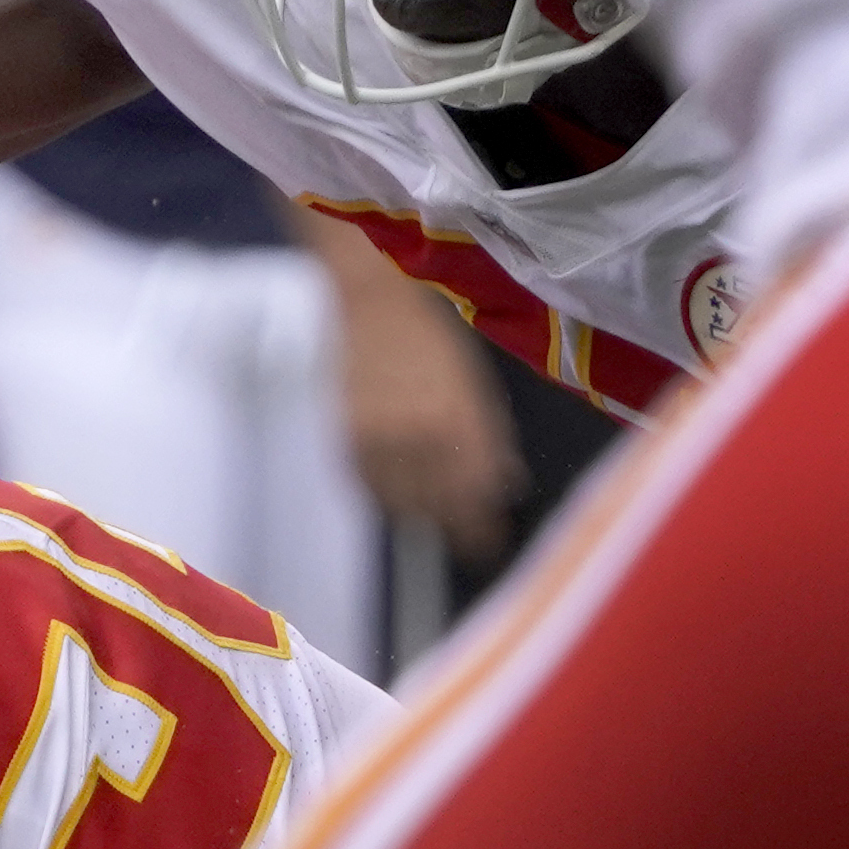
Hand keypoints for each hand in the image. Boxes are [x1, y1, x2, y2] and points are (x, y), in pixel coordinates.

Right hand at [339, 279, 523, 565]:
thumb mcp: (470, 380)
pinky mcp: (343, 443)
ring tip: (424, 493)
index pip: (473, 494)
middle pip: (437, 506)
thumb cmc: (423, 335)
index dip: (480, 528)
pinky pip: (369, 487)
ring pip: (401, 503)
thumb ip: (490, 435)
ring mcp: (378, 443)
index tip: (486, 544)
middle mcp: (418, 438)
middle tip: (457, 521)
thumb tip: (505, 483)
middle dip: (449, 515)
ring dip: (417, 506)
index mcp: (458, 421)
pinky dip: (384, 489)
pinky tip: (392, 475)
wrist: (362, 304)